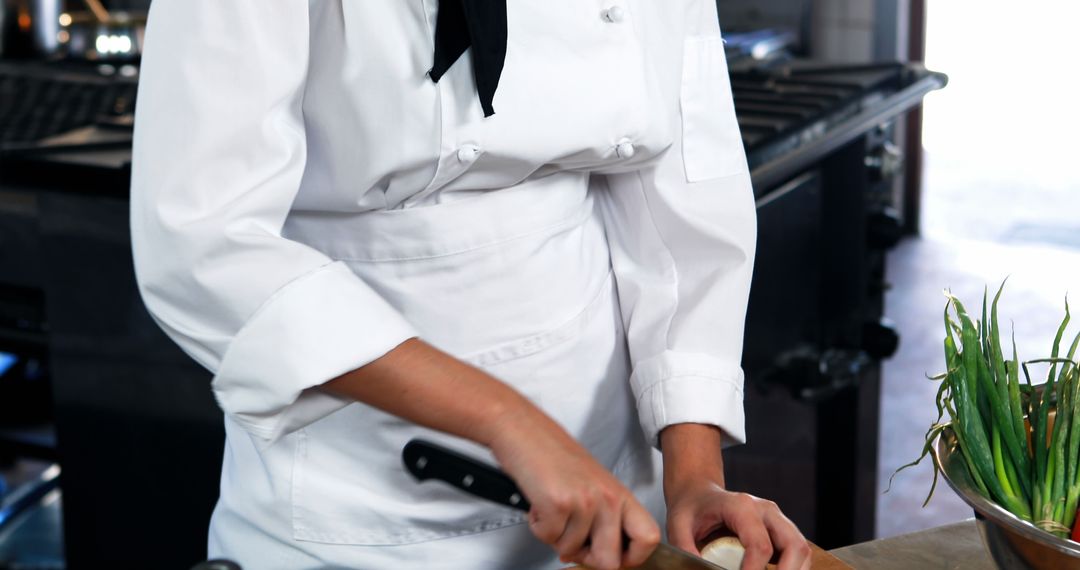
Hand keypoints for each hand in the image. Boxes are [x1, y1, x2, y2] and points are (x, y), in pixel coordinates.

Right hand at [488, 409, 660, 569]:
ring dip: (555, 537)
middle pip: (610, 561)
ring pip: (572, 551)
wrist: (523, 430)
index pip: (648, 538)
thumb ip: (603, 518)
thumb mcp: (592, 483)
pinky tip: (539, 505)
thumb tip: (602, 555)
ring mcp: (585, 501)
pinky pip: (549, 538)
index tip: (614, 558)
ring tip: (551, 510)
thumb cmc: (553, 453)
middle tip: (571, 542)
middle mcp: (608, 498)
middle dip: (585, 559)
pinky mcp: (559, 503)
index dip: (632, 558)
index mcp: (620, 494)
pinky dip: (539, 527)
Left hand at [666, 482, 809, 569]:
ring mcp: (777, 519)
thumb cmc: (691, 508)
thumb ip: (686, 549)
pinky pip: (797, 552)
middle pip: (794, 545)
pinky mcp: (781, 530)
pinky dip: (792, 568)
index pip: (760, 545)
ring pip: (801, 549)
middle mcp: (766, 510)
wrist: (699, 494)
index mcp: (742, 506)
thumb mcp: (678, 525)